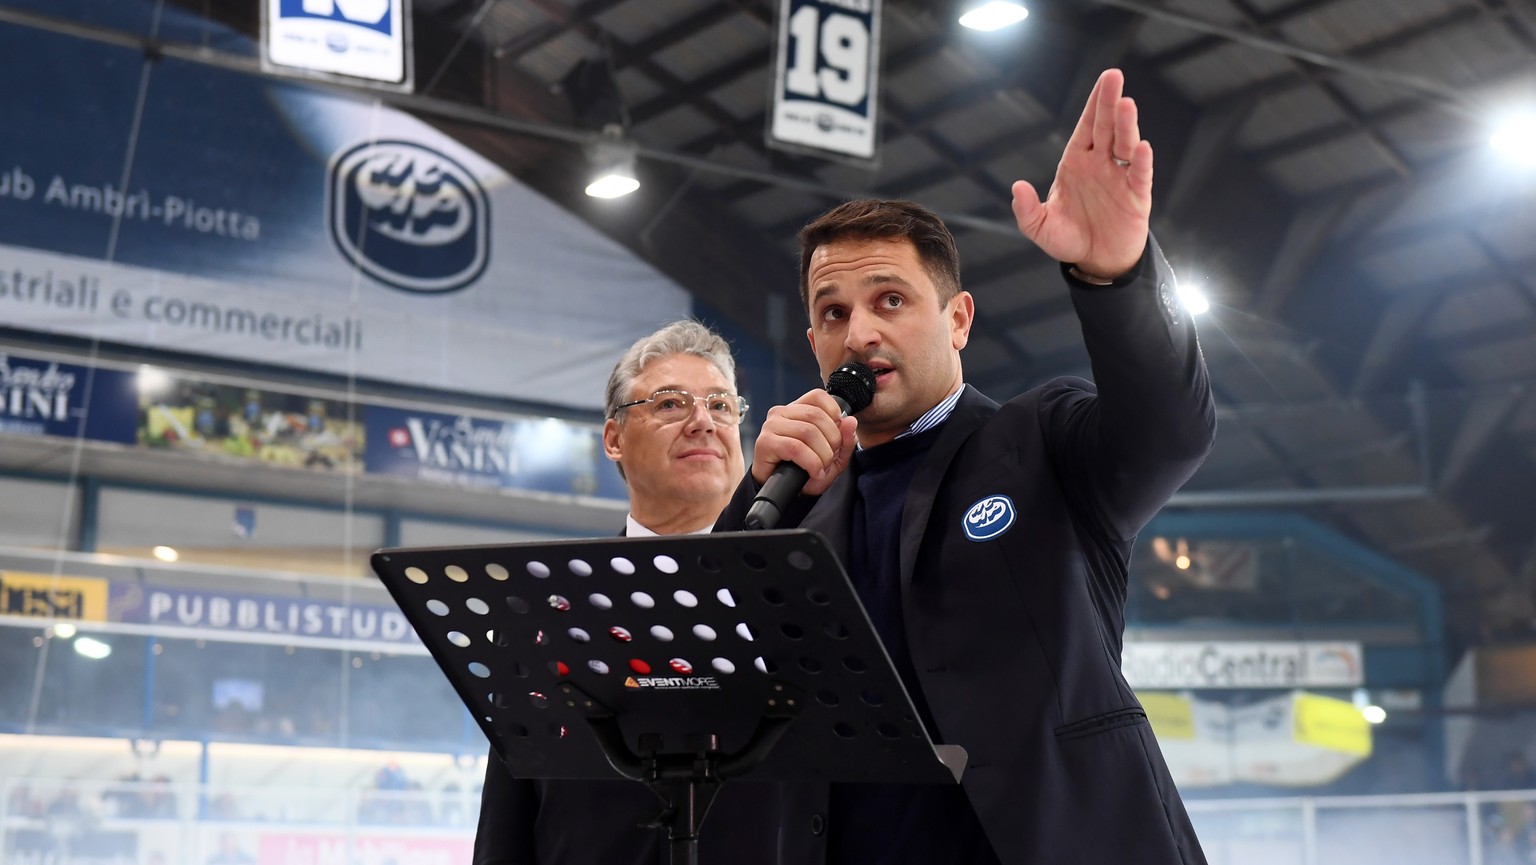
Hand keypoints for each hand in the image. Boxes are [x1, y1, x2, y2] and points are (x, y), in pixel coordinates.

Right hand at [750, 389, 857, 494]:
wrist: (786, 492)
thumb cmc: (806, 470)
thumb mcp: (833, 456)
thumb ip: (845, 439)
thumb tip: (850, 421)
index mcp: (797, 409)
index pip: (818, 396)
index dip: (834, 413)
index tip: (837, 435)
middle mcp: (781, 413)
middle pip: (816, 416)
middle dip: (831, 441)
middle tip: (830, 459)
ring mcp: (771, 426)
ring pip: (807, 432)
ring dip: (822, 455)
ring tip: (822, 468)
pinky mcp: (765, 443)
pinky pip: (795, 448)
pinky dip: (811, 462)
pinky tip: (814, 472)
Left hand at [1010, 68, 1152, 279]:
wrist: (1096, 261)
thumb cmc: (1069, 238)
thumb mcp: (1040, 227)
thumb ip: (1026, 210)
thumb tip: (1017, 187)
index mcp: (1077, 162)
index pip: (1086, 127)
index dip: (1094, 104)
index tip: (1104, 80)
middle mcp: (1100, 163)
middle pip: (1106, 126)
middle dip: (1109, 101)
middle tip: (1114, 76)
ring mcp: (1119, 177)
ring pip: (1124, 144)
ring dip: (1126, 124)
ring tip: (1126, 104)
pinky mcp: (1136, 196)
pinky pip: (1139, 175)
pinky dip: (1140, 161)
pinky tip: (1141, 147)